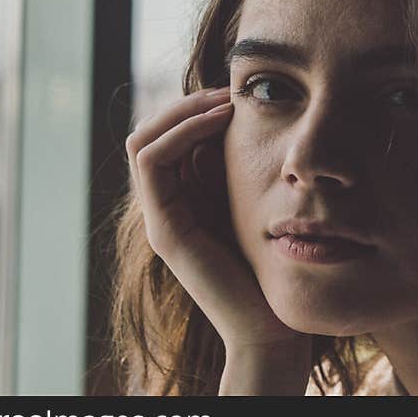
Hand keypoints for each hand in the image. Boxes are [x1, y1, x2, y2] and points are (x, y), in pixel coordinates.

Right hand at [125, 87, 311, 378]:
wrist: (273, 327)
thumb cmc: (273, 267)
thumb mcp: (255, 203)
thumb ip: (238, 172)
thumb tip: (240, 120)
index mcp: (182, 201)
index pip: (165, 137)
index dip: (193, 108)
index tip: (234, 95)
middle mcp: (164, 208)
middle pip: (148, 133)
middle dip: (186, 103)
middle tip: (228, 90)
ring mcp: (161, 219)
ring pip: (144, 141)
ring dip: (183, 112)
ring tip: (225, 101)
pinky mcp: (167, 229)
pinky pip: (153, 162)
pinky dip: (182, 132)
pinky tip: (220, 123)